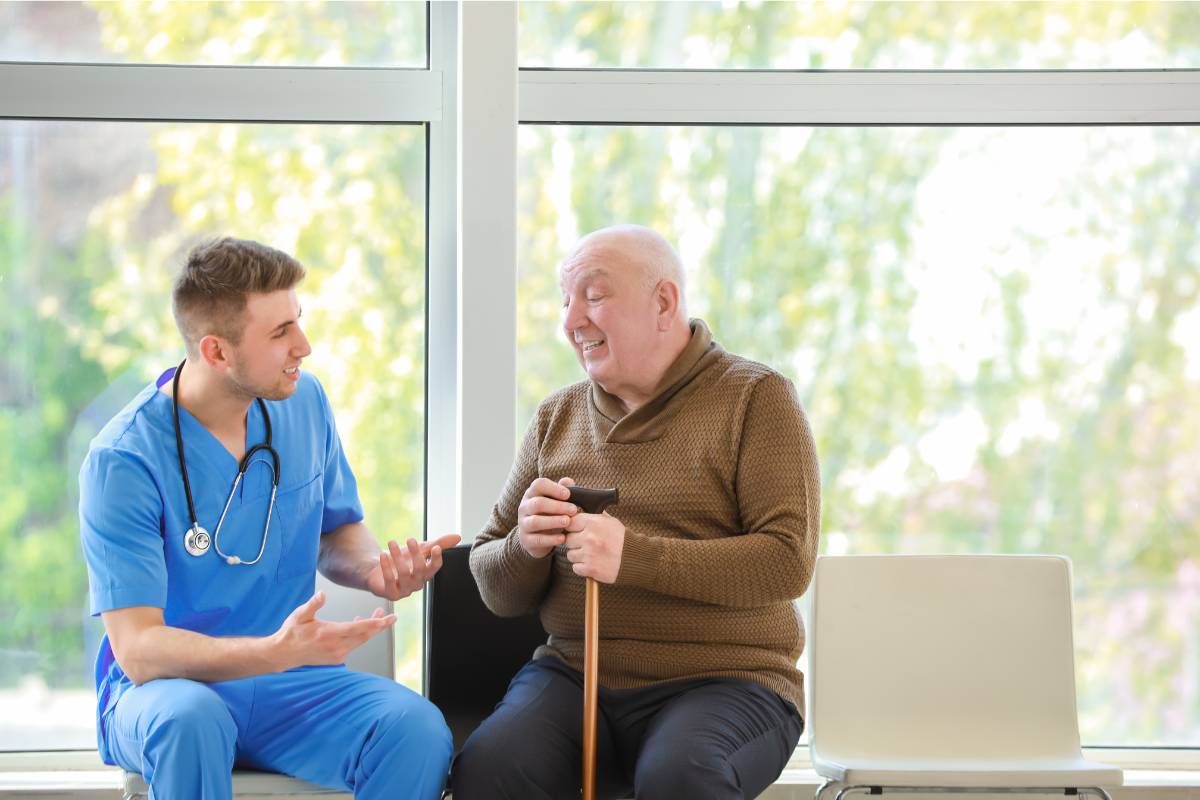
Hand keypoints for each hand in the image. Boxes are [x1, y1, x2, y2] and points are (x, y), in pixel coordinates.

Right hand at [270, 591, 394, 670]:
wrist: (283, 654)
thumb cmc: (291, 633)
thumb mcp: (300, 615)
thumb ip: (313, 604)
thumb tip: (323, 594)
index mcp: (329, 634)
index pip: (359, 628)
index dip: (376, 623)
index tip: (389, 618)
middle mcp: (336, 647)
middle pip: (365, 636)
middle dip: (379, 626)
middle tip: (390, 616)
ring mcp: (337, 655)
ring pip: (360, 641)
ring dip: (370, 629)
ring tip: (376, 616)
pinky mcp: (336, 659)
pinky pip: (353, 645)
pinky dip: (359, 635)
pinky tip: (357, 624)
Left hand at [366, 533, 460, 600]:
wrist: (379, 570)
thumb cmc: (403, 560)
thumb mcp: (420, 549)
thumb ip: (439, 544)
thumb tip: (458, 537)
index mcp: (426, 574)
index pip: (435, 567)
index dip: (436, 559)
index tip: (436, 547)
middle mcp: (417, 583)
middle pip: (420, 569)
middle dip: (416, 554)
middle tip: (410, 539)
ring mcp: (405, 590)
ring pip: (404, 573)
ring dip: (397, 556)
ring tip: (392, 542)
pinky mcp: (391, 593)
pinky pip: (390, 580)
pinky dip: (386, 567)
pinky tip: (384, 555)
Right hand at [517, 477, 578, 558]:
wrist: (538, 538)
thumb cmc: (550, 514)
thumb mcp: (556, 501)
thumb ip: (562, 490)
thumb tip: (568, 482)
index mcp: (532, 494)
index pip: (538, 485)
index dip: (553, 488)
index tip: (568, 495)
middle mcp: (524, 507)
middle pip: (538, 503)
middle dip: (557, 506)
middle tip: (574, 510)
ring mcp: (523, 524)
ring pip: (535, 522)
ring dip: (553, 521)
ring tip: (567, 522)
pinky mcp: (526, 540)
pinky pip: (537, 539)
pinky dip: (551, 539)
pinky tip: (563, 538)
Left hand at [563, 511, 624, 583]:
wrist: (635, 558)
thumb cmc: (623, 539)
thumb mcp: (611, 521)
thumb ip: (595, 517)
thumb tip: (582, 511)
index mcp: (593, 523)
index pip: (570, 523)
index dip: (572, 527)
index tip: (576, 531)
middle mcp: (589, 537)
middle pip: (567, 539)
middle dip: (574, 542)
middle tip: (585, 544)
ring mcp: (589, 554)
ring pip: (570, 554)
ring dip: (578, 555)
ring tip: (590, 554)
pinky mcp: (590, 568)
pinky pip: (575, 567)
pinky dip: (582, 567)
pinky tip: (591, 563)